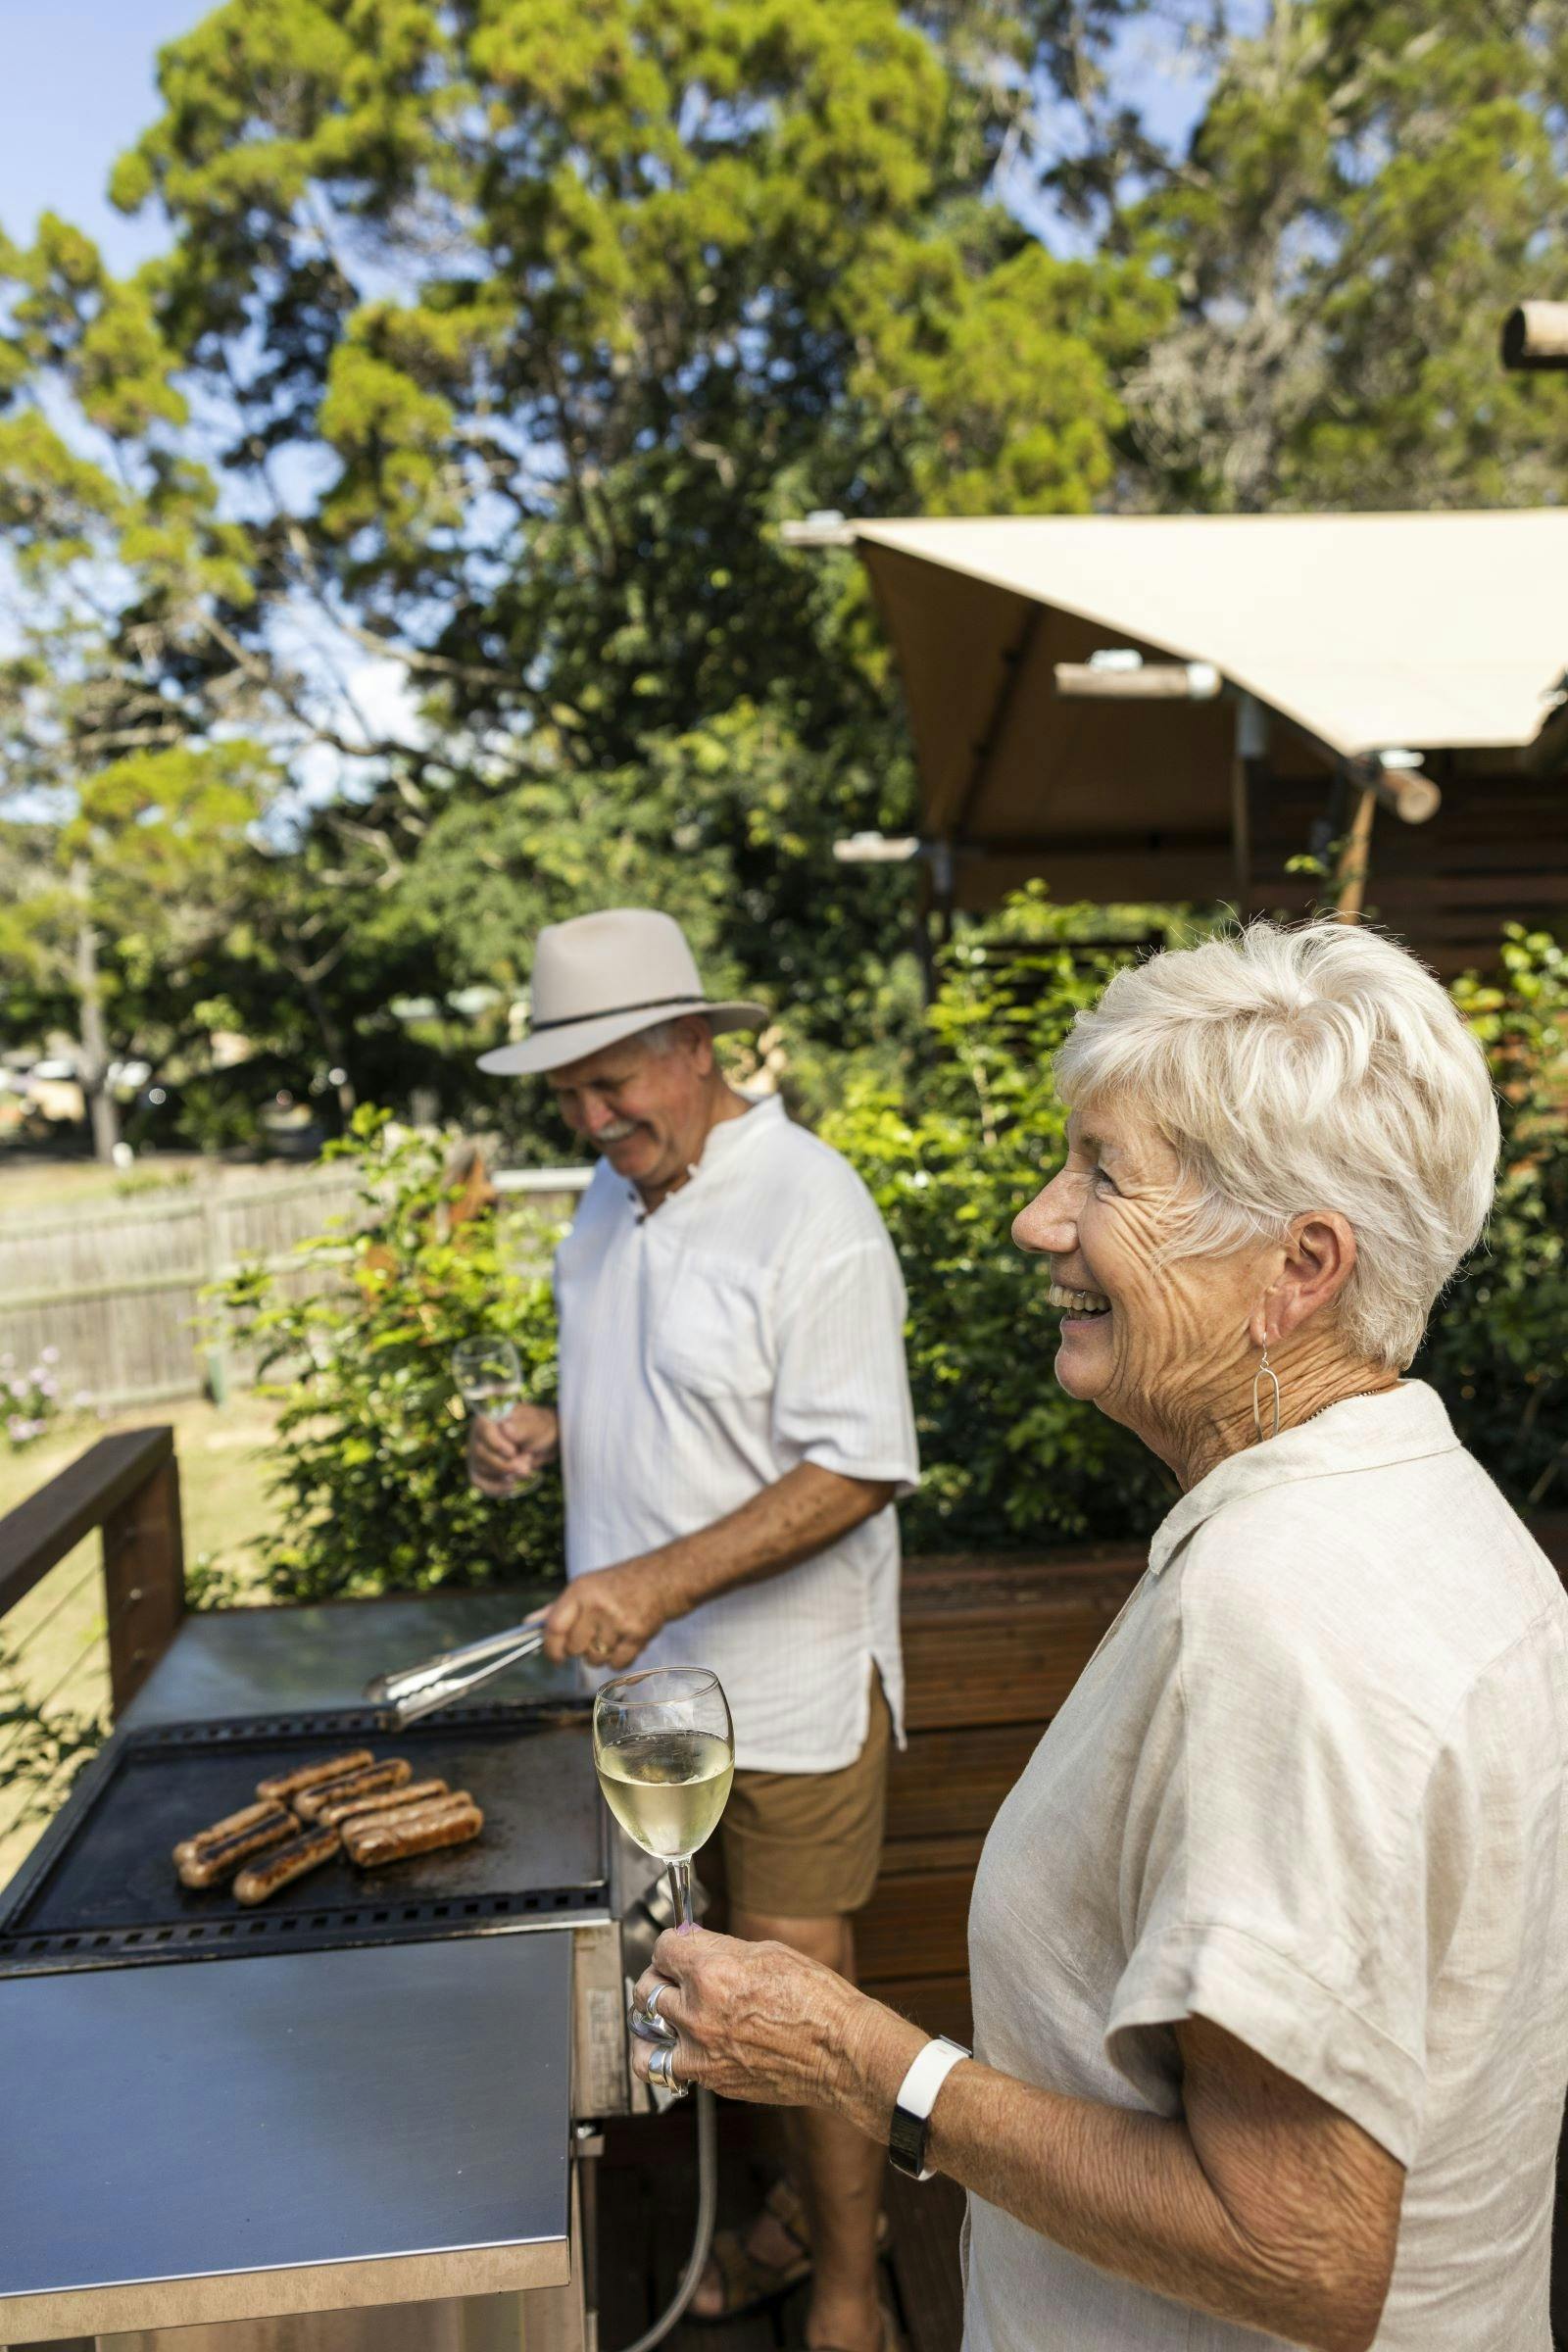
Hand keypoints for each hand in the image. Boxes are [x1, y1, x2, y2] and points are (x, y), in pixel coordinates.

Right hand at [469, 1402, 557, 1495]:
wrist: (544, 1443)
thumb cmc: (539, 1429)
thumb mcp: (536, 1426)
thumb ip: (522, 1429)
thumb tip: (505, 1428)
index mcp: (490, 1418)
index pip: (484, 1431)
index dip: (497, 1444)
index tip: (513, 1452)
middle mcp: (479, 1435)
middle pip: (480, 1453)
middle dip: (504, 1464)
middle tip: (526, 1467)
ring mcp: (478, 1454)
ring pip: (480, 1469)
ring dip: (505, 1474)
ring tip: (525, 1469)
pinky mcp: (481, 1470)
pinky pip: (479, 1482)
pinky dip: (493, 1488)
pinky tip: (510, 1488)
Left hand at [541, 1560, 669, 1668]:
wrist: (667, 1576)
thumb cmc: (624, 1582)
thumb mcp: (587, 1586)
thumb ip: (558, 1607)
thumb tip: (529, 1622)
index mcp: (580, 1590)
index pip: (554, 1627)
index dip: (550, 1648)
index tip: (554, 1657)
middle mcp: (597, 1605)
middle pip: (574, 1648)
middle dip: (580, 1651)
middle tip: (592, 1638)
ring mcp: (618, 1620)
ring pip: (595, 1659)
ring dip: (600, 1656)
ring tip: (611, 1638)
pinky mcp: (638, 1634)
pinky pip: (616, 1664)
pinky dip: (618, 1660)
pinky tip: (625, 1644)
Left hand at [628, 1927, 925, 2127]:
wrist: (841, 2053)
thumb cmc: (817, 2000)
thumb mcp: (768, 1953)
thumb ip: (722, 1950)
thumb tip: (695, 1945)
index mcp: (712, 1972)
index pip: (663, 1949)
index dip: (671, 1945)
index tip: (677, 1948)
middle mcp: (698, 2012)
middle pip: (648, 1987)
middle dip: (661, 1975)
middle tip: (673, 1975)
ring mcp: (701, 2051)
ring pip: (645, 2031)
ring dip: (652, 2018)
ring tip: (662, 2012)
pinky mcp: (710, 2079)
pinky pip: (667, 2068)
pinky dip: (667, 2055)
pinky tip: (677, 2045)